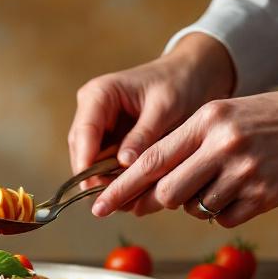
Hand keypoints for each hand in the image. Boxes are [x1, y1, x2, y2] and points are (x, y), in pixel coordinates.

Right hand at [68, 33, 234, 205]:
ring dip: (109, 183)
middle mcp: (92, 112)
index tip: (95, 187)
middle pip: (83, 153)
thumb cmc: (180, 83)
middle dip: (98, 178)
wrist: (194, 75)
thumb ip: (143, 136)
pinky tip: (138, 194)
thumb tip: (123, 164)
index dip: (86, 163)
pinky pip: (109, 166)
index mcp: (98, 95)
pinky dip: (121, 180)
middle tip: (117, 202)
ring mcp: (100, 128)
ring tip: (130, 203)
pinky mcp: (112, 141)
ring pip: (94, 164)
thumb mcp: (164, 108)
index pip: (83, 134)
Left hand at [92, 65, 277, 226]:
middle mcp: (222, 144)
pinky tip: (244, 192)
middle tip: (171, 197)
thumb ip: (185, 147)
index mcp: (205, 120)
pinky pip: (224, 219)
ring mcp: (245, 171)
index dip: (119, 187)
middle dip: (162, 201)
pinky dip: (225, 213)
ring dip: (199, 205)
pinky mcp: (266, 195)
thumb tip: (146, 189)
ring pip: (195, 209)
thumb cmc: (269, 120)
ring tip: (223, 183)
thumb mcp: (223, 116)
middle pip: (167, 192)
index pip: (149, 160)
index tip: (96, 206)